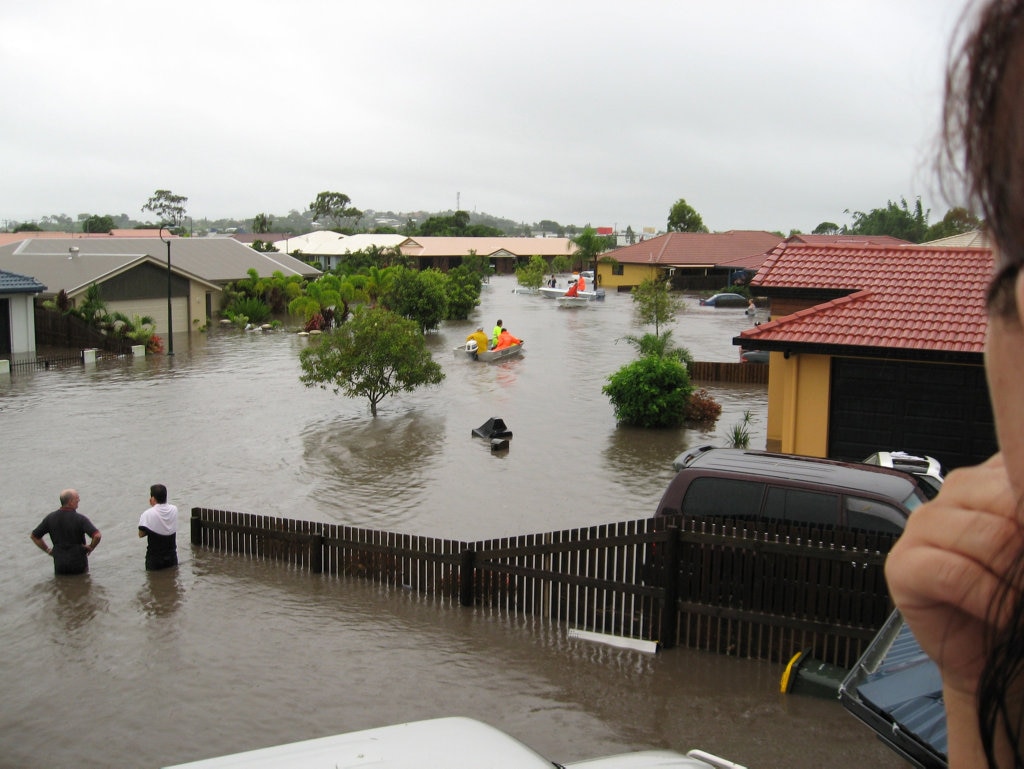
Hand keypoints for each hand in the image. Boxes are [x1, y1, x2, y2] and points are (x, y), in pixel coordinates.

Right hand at [886, 453, 1023, 698]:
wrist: (1002, 661)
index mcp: (993, 477)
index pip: (1016, 460)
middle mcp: (955, 493)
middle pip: (1009, 498)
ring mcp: (923, 526)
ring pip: (987, 534)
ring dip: (1016, 578)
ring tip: (1020, 599)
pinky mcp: (902, 565)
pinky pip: (954, 573)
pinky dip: (989, 599)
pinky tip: (999, 614)